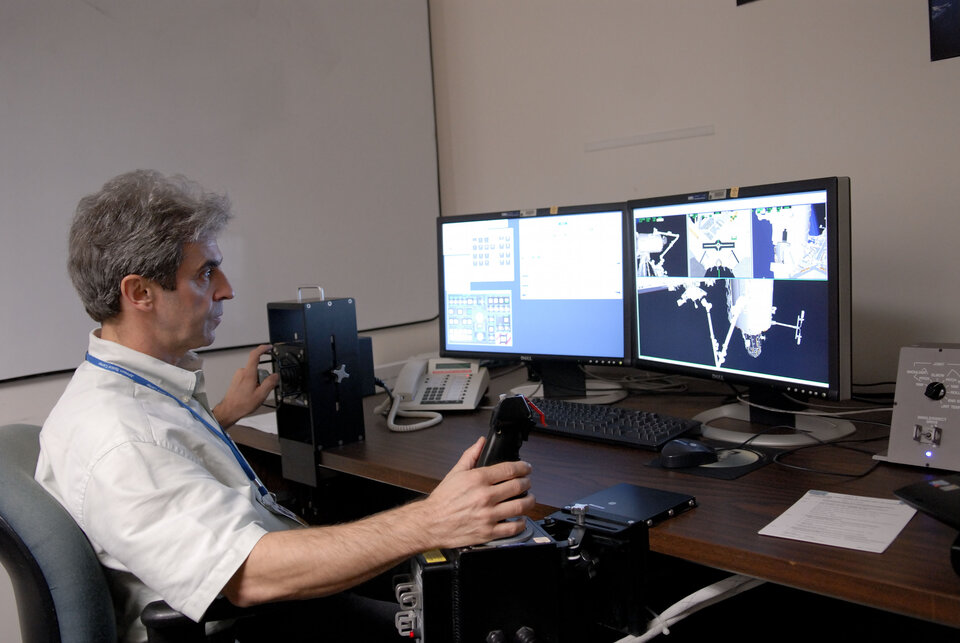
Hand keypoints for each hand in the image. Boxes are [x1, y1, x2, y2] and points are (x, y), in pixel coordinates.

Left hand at [214, 345, 278, 428]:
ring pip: (253, 374)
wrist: (229, 410)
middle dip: (263, 377)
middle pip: (257, 368)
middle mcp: (242, 372)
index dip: (263, 349)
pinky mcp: (236, 380)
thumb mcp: (261, 395)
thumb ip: (270, 383)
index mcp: (248, 374)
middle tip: (262, 389)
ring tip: (254, 394)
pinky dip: (252, 384)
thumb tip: (275, 375)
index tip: (269, 347)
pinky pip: (248, 378)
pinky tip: (250, 394)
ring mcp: (238, 376)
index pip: (255, 355)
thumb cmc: (241, 404)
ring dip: (257, 382)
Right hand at [416, 437, 535, 547]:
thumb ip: (471, 455)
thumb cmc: (442, 500)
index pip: (510, 470)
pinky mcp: (488, 532)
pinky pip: (513, 528)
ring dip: (529, 501)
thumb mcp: (455, 473)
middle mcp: (484, 496)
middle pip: (518, 486)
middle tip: (527, 482)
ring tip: (529, 499)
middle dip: (527, 483)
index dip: (523, 467)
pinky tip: (521, 519)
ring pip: (520, 506)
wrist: (430, 523)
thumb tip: (480, 442)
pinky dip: (521, 523)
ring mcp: (488, 515)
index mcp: (477, 479)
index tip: (526, 468)